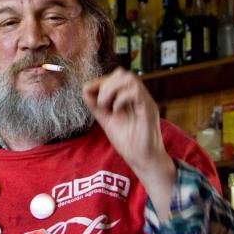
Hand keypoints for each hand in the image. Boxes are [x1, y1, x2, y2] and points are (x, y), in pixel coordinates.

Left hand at [83, 68, 175, 215]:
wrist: (141, 160)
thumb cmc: (128, 142)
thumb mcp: (107, 120)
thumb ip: (96, 106)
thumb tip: (85, 89)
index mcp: (130, 98)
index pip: (117, 76)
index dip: (101, 81)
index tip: (90, 92)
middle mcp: (139, 97)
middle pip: (124, 73)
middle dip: (106, 84)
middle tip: (101, 102)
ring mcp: (145, 102)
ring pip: (130, 79)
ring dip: (112, 89)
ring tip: (106, 104)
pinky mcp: (148, 110)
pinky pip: (136, 92)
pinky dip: (121, 98)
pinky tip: (116, 110)